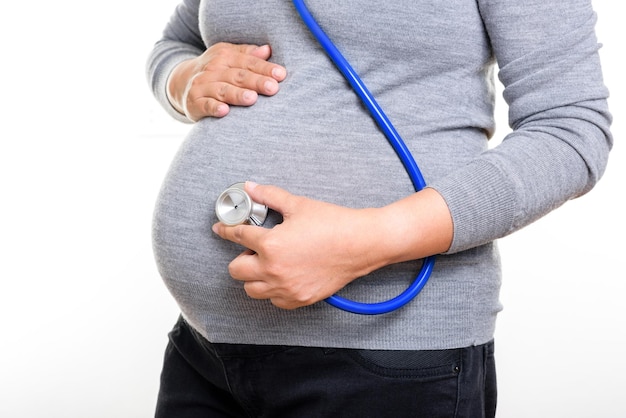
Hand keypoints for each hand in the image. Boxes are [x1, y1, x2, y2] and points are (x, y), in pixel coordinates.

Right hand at [167, 43, 286, 120]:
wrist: (181, 82)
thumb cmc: (215, 70)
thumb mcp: (229, 56)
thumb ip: (248, 54)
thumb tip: (268, 50)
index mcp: (225, 56)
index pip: (248, 62)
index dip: (265, 68)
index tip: (281, 75)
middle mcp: (213, 69)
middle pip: (238, 76)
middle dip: (256, 81)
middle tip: (272, 88)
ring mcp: (202, 86)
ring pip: (223, 90)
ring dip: (237, 94)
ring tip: (252, 98)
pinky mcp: (194, 102)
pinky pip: (205, 105)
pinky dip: (214, 108)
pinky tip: (224, 111)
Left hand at [212, 182, 380, 308]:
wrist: (361, 244)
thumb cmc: (333, 224)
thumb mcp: (298, 205)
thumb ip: (269, 196)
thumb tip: (251, 188)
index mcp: (271, 245)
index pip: (237, 236)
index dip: (226, 230)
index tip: (221, 228)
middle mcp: (274, 271)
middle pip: (235, 270)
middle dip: (240, 256)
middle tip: (254, 247)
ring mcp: (286, 288)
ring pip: (251, 290)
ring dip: (253, 276)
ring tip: (268, 262)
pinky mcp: (299, 298)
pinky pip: (274, 301)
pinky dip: (272, 290)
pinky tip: (282, 275)